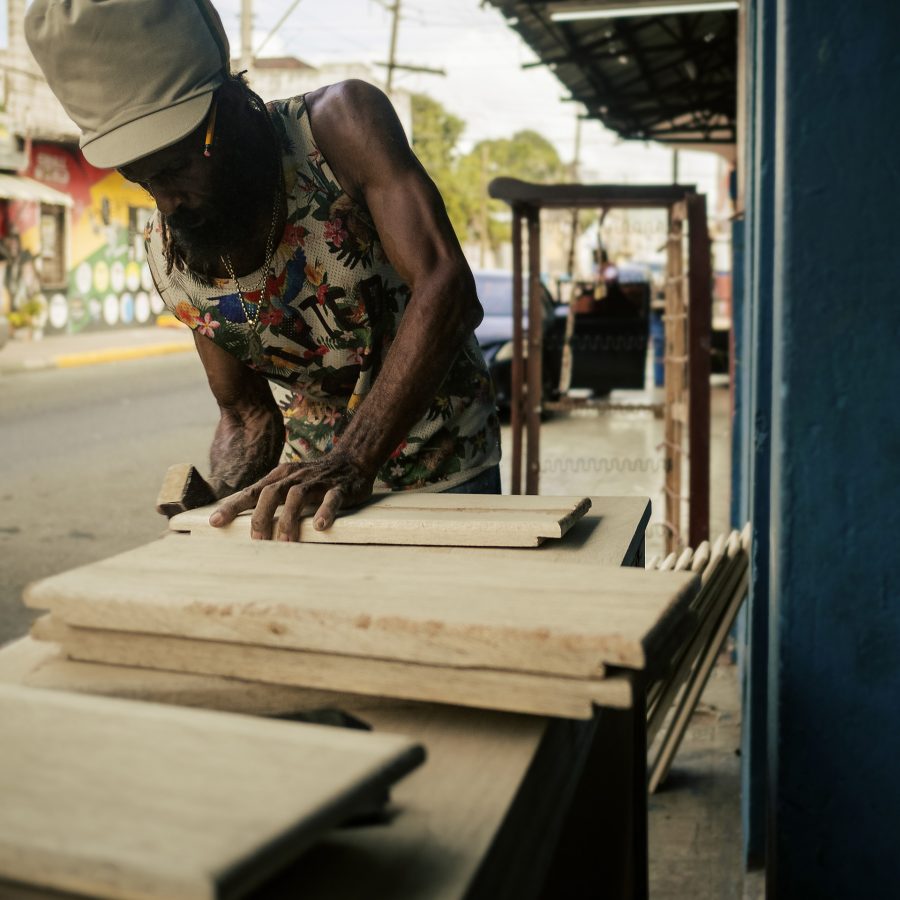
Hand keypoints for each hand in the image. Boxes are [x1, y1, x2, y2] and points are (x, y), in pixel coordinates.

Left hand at [208, 451, 374, 541]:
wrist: (353, 459)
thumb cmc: (315, 478)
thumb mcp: (289, 482)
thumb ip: (269, 497)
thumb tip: (243, 522)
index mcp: (280, 476)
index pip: (251, 492)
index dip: (233, 506)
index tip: (215, 522)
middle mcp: (295, 477)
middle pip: (271, 494)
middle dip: (262, 517)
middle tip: (257, 541)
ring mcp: (317, 482)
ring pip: (298, 497)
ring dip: (289, 519)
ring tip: (286, 541)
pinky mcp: (340, 488)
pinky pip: (331, 498)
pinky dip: (326, 511)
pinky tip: (321, 526)